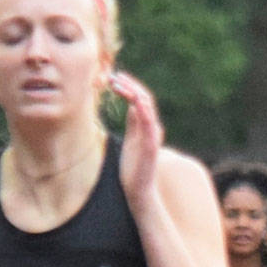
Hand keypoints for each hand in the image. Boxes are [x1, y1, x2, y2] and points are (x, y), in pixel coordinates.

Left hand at [110, 69, 164, 215]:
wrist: (139, 190)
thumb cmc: (133, 168)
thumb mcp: (131, 140)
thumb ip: (133, 123)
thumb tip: (130, 105)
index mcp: (146, 126)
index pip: (140, 100)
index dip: (129, 87)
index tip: (114, 79)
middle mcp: (152, 128)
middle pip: (144, 98)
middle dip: (129, 85)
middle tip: (113, 77)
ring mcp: (153, 136)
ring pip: (147, 106)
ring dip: (132, 92)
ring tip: (117, 83)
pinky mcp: (151, 145)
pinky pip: (149, 123)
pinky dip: (143, 109)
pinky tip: (133, 99)